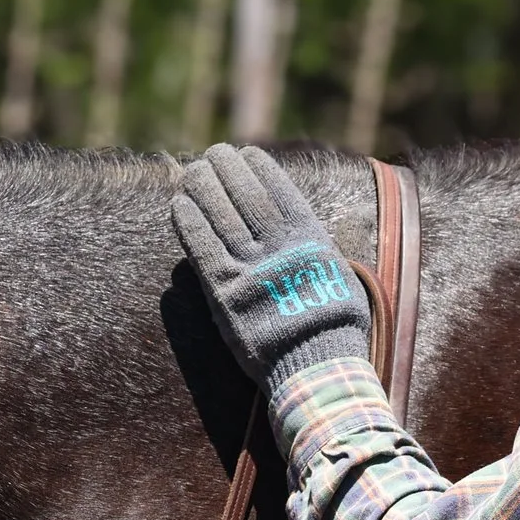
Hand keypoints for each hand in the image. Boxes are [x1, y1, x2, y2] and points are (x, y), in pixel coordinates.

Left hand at [172, 144, 370, 389]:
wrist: (318, 367)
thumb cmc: (334, 328)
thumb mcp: (340, 277)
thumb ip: (317, 250)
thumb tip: (305, 233)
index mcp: (310, 240)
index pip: (280, 191)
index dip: (260, 168)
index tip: (247, 152)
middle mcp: (279, 248)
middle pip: (246, 196)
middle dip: (228, 169)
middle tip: (214, 153)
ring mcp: (251, 269)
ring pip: (221, 216)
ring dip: (204, 187)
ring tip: (194, 170)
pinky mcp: (226, 293)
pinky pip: (203, 249)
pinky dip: (190, 223)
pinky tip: (180, 204)